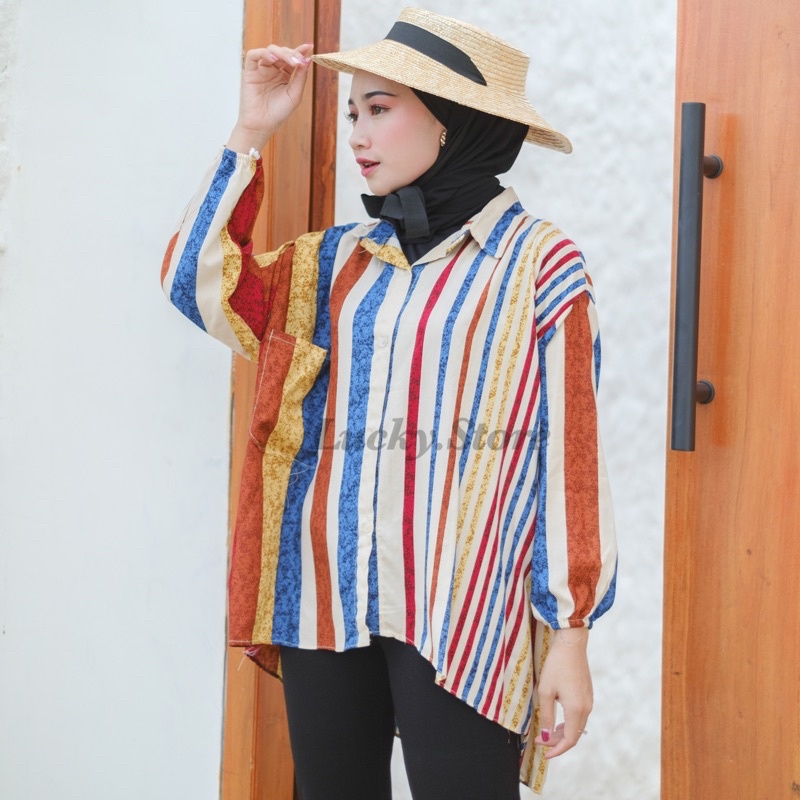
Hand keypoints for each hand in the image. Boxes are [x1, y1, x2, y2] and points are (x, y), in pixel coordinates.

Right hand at [227, 43, 313, 153]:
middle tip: (299, 61)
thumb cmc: (278, 113)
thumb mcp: (294, 95)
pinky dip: (263, 53)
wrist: (262, 126)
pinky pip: (253, 55)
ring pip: (270, 51)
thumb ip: (300, 77)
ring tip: (290, 62)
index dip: (300, 51)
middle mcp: (272, 71)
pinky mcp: (250, 72)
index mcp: (283, 76)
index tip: (309, 46)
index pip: (292, 59)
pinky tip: (273, 60)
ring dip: (281, 53)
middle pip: (282, 53)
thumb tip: (307, 60)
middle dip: (292, 53)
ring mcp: (261, 70)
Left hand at [534, 628, 592, 758]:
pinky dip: (568, 722)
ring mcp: (589, 700)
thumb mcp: (546, 691)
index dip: (557, 749)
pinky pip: (579, 715)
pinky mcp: (587, 694)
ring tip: (546, 733)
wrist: (571, 644)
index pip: (569, 739)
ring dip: (562, 732)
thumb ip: (546, 716)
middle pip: (574, 734)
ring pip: (577, 725)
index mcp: (576, 709)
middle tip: (540, 742)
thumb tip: (546, 737)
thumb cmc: (556, 665)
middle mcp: (586, 707)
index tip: (544, 753)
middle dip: (557, 742)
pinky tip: (557, 720)